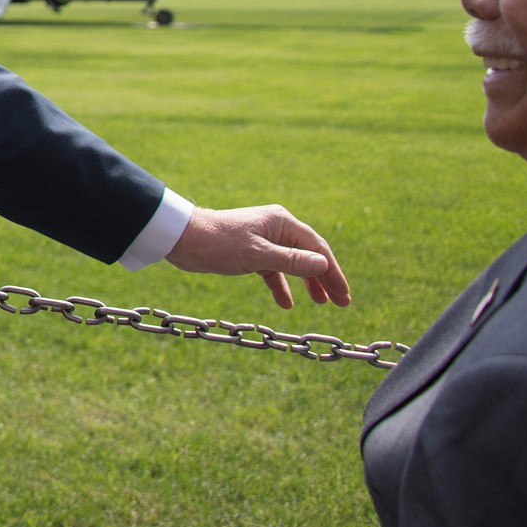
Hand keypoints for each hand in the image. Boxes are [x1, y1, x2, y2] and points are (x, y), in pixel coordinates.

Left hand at [164, 204, 350, 309]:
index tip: (344, 295)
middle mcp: (275, 228)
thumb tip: (323, 264)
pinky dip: (280, 285)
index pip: (317, 248)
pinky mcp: (248, 252)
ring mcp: (262, 240)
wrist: (182, 239)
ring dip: (306, 281)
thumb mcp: (259, 255)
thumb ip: (292, 261)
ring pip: (292, 263)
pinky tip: (286, 303)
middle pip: (308, 255)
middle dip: (324, 278)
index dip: (333, 272)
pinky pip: (272, 269)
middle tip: (340, 302)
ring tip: (320, 303)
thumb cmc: (220, 243)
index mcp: (282, 222)